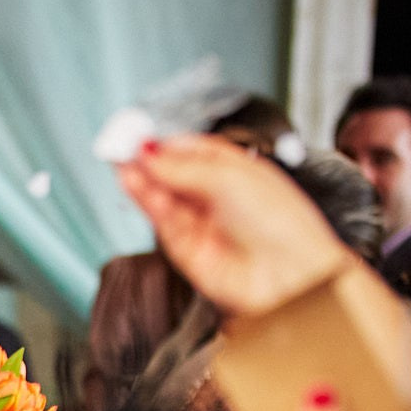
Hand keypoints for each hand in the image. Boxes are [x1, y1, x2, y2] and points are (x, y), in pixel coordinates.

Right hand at [117, 135, 357, 317]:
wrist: (289, 275)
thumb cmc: (281, 224)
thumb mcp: (231, 176)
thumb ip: (184, 165)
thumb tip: (149, 152)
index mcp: (238, 171)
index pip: (193, 151)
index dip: (167, 144)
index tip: (142, 135)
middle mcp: (218, 198)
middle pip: (174, 174)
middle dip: (148, 161)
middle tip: (121, 147)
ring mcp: (202, 225)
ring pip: (164, 198)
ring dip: (142, 180)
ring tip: (122, 164)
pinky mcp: (187, 251)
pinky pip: (163, 222)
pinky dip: (148, 202)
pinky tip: (136, 184)